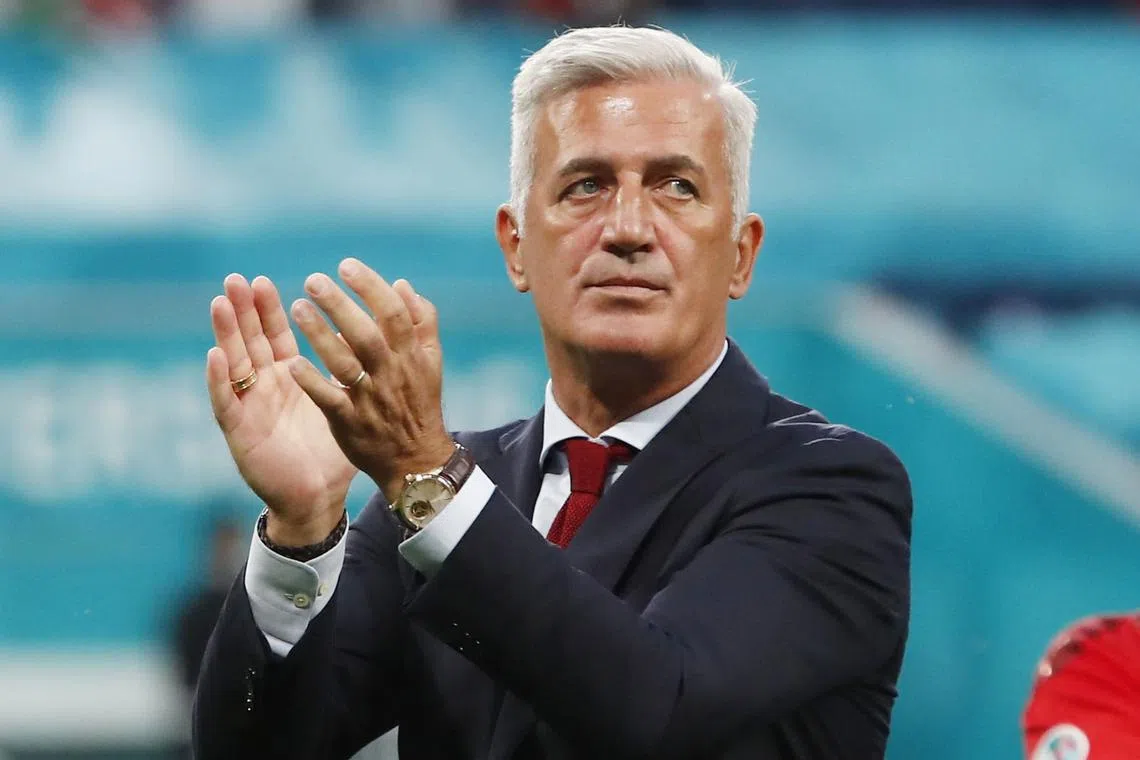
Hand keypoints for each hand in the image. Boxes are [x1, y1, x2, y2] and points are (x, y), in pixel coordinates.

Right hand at [206, 275, 356, 544]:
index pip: (276, 336)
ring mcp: (250, 408)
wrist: (317, 498)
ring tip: (221, 303)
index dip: (269, 310)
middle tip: (235, 279)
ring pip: (233, 363)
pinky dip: (219, 378)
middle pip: (250, 341)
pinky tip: (215, 355)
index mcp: (289, 379)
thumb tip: (364, 332)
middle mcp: (265, 388)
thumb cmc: (330, 451)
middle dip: (242, 311)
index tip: (264, 281)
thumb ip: (349, 368)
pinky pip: (227, 402)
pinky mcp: (240, 432)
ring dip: (226, 333)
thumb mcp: (343, 401)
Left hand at [287, 258, 454, 501]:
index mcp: (412, 355)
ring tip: (297, 308)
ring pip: (345, 363)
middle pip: (366, 334)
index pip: (394, 313)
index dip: (370, 287)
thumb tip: (402, 284)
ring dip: (320, 335)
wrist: (416, 460)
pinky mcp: (350, 423)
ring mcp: (371, 399)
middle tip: (313, 280)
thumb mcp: (431, 361)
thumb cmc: (419, 403)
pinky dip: (313, 381)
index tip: (346, 266)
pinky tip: (292, 362)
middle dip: (340, 304)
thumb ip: (422, 321)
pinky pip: (330, 399)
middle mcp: (392, 374)